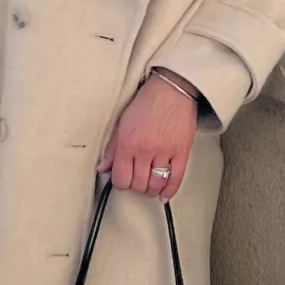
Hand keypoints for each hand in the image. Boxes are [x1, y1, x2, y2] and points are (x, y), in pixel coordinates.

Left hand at [100, 74, 197, 197]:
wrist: (172, 89)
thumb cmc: (147, 102)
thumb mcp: (122, 123)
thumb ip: (112, 148)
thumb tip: (103, 167)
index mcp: (128, 142)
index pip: (121, 178)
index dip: (120, 183)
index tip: (123, 180)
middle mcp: (146, 149)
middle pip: (138, 184)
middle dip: (136, 186)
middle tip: (137, 181)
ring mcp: (165, 152)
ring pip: (156, 184)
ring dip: (151, 189)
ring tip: (149, 186)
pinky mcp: (182, 152)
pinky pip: (176, 178)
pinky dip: (169, 191)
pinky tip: (164, 194)